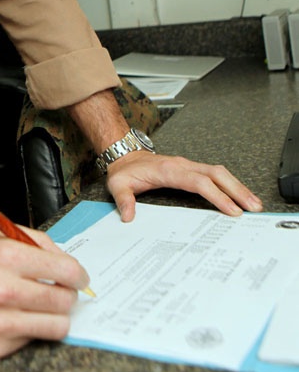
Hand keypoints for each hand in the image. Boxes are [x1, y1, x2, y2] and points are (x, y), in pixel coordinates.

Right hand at [0, 206, 89, 361]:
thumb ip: (33, 241)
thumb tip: (65, 261)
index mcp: (6, 255)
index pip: (67, 270)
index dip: (79, 275)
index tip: (78, 278)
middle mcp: (3, 289)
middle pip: (65, 301)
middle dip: (68, 296)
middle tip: (60, 293)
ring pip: (57, 326)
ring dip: (55, 317)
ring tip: (43, 308)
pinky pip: (31, 340)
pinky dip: (29, 329)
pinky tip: (15, 318)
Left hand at [105, 150, 263, 221]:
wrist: (126, 155)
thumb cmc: (125, 171)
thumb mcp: (118, 184)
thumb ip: (123, 200)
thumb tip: (128, 216)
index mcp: (169, 170)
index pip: (198, 182)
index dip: (217, 195)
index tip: (232, 209)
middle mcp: (183, 165)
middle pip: (216, 174)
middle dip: (237, 190)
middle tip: (253, 207)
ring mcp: (189, 166)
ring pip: (219, 172)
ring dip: (237, 186)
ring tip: (253, 203)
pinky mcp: (191, 169)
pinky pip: (215, 175)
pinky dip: (230, 184)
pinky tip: (239, 195)